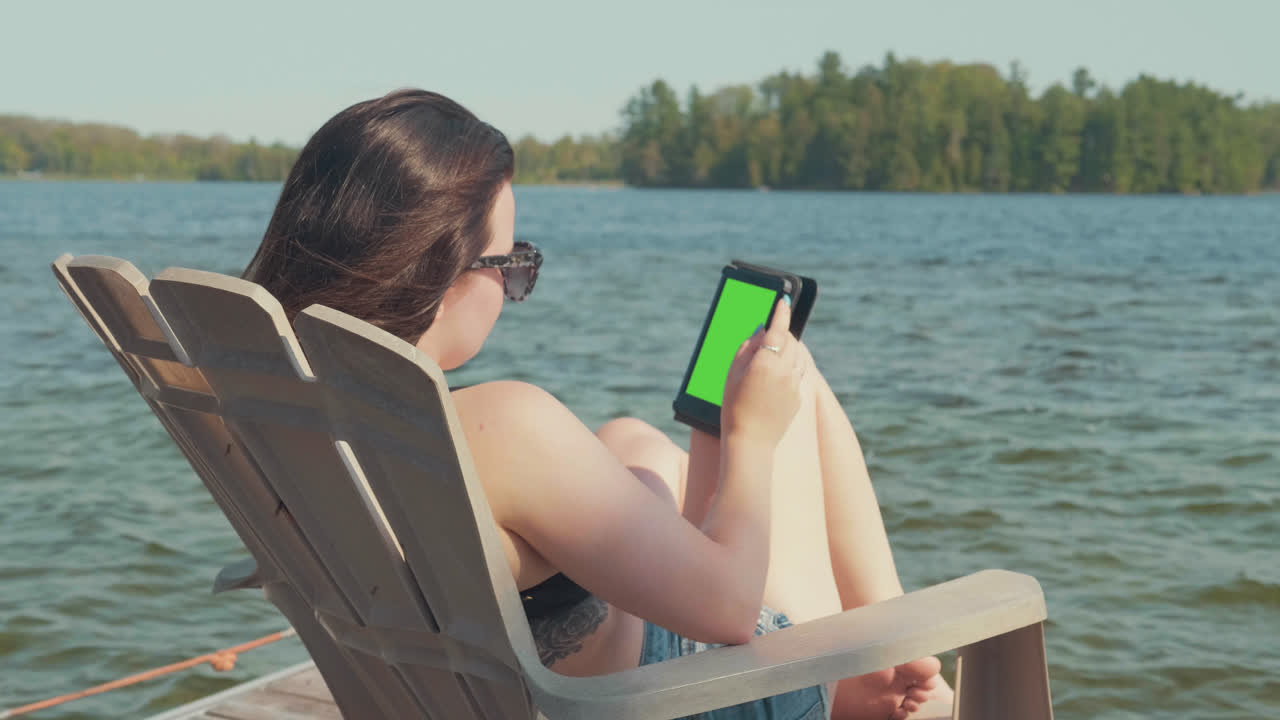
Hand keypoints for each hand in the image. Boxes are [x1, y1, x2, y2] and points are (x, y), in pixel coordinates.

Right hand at [720, 295, 804, 447]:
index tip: (784, 300)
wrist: (750, 442)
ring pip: (797, 357)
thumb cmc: (734, 407)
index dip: (781, 312)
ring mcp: (794, 385)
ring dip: (788, 350)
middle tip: (769, 333)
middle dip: (781, 333)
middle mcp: (785, 371)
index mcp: (767, 362)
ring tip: (772, 354)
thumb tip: (761, 332)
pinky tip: (775, 377)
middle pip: (790, 341)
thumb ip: (747, 348)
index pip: (778, 329)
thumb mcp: (732, 373)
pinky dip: (789, 368)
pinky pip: (797, 374)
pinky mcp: (798, 398)